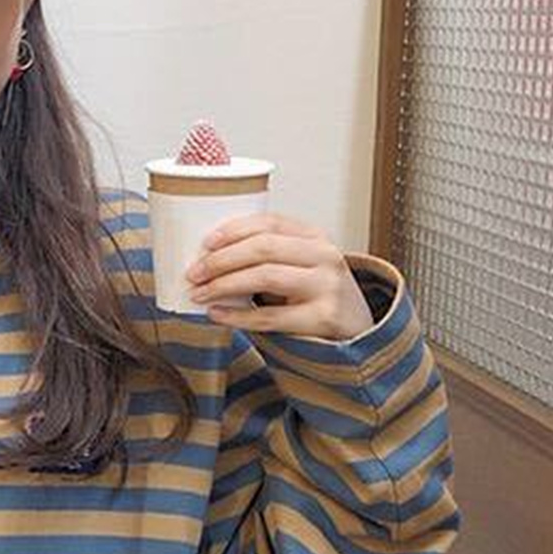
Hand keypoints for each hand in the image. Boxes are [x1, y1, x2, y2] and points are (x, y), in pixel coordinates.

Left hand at [185, 212, 374, 340]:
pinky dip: (237, 316)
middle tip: (194, 272)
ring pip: (265, 277)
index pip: (269, 223)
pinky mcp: (322, 318)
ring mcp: (326, 286)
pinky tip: (217, 314)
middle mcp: (324, 256)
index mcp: (315, 237)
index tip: (205, 242)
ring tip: (200, 293)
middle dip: (221, 260)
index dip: (233, 230)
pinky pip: (270, 317)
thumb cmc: (318, 296)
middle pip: (263, 248)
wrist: (358, 330)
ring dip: (224, 285)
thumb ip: (269, 256)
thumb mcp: (302, 265)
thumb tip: (209, 257)